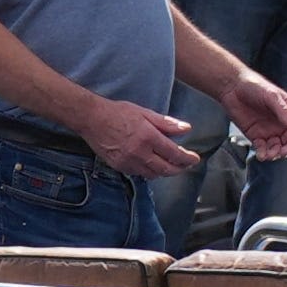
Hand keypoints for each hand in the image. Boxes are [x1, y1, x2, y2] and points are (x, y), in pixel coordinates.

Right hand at [79, 99, 202, 179]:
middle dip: (179, 169)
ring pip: (152, 174)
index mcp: (148, 137)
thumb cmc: (119, 113)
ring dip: (164, 172)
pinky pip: (137, 173)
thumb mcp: (145, 113)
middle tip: (186, 165)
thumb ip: (167, 123)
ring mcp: (127, 161)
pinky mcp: (117, 165)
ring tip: (171, 166)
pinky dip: (148, 172)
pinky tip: (152, 166)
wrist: (91, 118)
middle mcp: (138, 152)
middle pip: (165, 169)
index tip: (195, 158)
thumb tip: (187, 129)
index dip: (187, 159)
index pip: (174, 154)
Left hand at [221, 71, 286, 160]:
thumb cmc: (255, 86)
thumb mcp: (272, 96)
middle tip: (281, 152)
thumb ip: (284, 111)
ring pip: (277, 147)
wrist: (232, 87)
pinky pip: (262, 148)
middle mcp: (281, 123)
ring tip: (268, 155)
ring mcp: (268, 130)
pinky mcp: (255, 135)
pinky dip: (263, 153)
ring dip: (275, 153)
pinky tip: (261, 154)